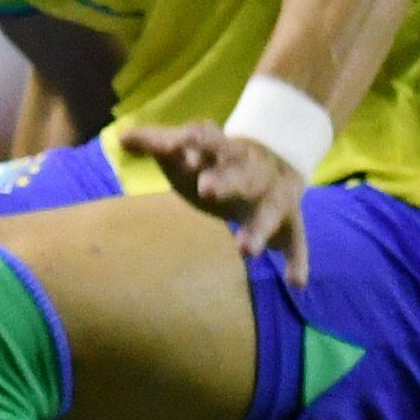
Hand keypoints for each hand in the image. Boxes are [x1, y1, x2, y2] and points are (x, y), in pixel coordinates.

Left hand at [118, 120, 310, 282]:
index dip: (193, 142)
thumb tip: (121, 137)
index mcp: (224, 151)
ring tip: (245, 251)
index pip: (208, 141)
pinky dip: (298, 261)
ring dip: (258, 230)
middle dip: (224, 182)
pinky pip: (297, 242)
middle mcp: (251, 172)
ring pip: (268, 213)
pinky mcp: (290, 221)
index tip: (176, 146)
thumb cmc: (217, 162)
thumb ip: (159, 144)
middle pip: (238, 175)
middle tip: (206, 190)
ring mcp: (273, 197)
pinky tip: (296, 282)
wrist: (279, 156)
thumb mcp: (191, 150)